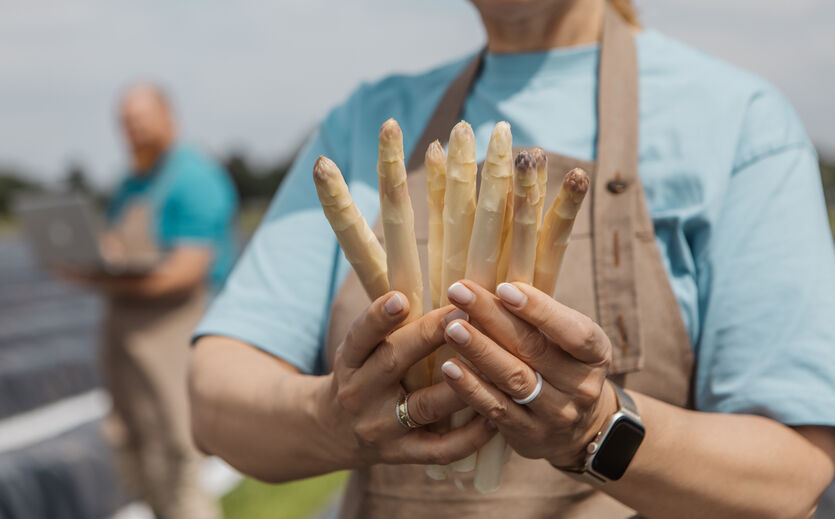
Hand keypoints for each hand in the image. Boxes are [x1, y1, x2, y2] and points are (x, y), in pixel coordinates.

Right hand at [318, 290, 495, 467]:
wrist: (332, 431)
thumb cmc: (362, 374)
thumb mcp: (360, 347)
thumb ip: (391, 323)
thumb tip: (438, 283)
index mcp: (350, 360)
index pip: (361, 335)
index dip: (379, 317)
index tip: (401, 298)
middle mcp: (360, 393)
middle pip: (394, 363)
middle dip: (428, 338)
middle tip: (462, 314)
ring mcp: (381, 427)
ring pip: (424, 406)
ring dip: (460, 386)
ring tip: (492, 365)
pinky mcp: (401, 455)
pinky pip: (439, 449)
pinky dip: (469, 436)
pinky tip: (494, 419)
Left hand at [439, 280, 617, 467]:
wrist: (579, 428)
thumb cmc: (562, 364)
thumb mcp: (567, 338)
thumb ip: (540, 314)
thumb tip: (495, 282)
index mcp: (595, 353)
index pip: (572, 331)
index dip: (539, 309)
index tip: (504, 287)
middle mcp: (581, 385)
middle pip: (533, 349)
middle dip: (492, 318)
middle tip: (459, 293)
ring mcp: (557, 414)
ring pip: (513, 379)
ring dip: (479, 351)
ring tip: (451, 328)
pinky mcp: (529, 436)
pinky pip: (497, 409)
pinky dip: (472, 388)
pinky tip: (450, 368)